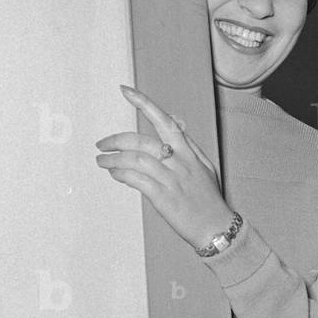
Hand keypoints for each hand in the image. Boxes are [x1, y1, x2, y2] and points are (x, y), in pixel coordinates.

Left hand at [95, 85, 236, 249]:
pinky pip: (136, 180)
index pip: (164, 120)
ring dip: (112, 159)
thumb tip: (174, 122)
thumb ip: (187, 144)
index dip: (143, 103)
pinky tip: (115, 175)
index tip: (125, 90)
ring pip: (134, 160)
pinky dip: (121, 174)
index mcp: (187, 152)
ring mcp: (170, 179)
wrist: (216, 227)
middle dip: (115, 140)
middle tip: (101, 144)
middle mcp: (178, 162)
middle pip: (141, 141)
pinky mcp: (163, 197)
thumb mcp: (204, 166)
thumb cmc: (208, 198)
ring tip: (102, 161)